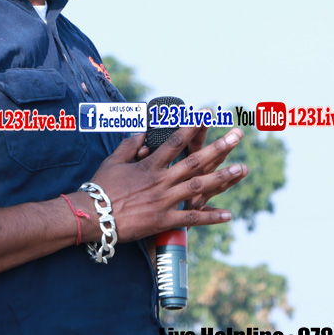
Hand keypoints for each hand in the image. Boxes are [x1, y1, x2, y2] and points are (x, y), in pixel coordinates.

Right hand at [83, 125, 247, 243]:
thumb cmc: (101, 187)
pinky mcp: (163, 220)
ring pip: (199, 187)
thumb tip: (144, 132)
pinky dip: (210, 217)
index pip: (175, 141)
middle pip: (195, 161)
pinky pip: (191, 218)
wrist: (92, 215)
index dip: (191, 126)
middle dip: (218, 148)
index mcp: (149, 165)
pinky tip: (228, 214)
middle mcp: (161, 180)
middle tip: (237, 136)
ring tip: (242, 169)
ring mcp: (164, 200)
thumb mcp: (114, 160)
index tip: (206, 114)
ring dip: (222, 178)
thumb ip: (130, 145)